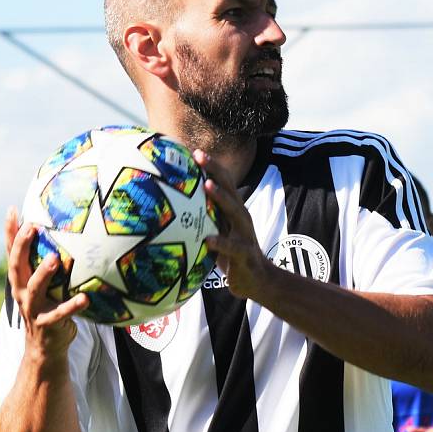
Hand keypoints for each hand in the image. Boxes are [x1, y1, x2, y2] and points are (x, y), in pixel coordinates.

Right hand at [5, 207, 87, 359]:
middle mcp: (22, 292)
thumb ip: (48, 264)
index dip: (10, 231)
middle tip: (33, 227)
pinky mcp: (47, 324)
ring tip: (56, 259)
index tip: (13, 209)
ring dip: (43, 273)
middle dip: (22, 245)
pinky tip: (85, 298)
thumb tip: (63, 234)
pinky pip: (60, 314)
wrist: (45, 349)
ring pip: (33, 289)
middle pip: (16, 266)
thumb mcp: (44, 285)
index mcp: (20, 280)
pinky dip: (72, 306)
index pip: (11, 252)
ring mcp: (33, 309)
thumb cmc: (49, 307)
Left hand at [193, 151, 274, 300]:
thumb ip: (205, 218)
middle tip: (198, 155)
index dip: (210, 166)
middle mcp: (241, 218)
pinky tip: (207, 240)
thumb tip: (174, 208)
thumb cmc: (232, 254)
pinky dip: (221, 242)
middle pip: (229, 188)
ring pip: (234, 212)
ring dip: (221, 198)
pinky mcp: (245, 254)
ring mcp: (245, 235)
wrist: (258, 280)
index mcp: (233, 211)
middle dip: (215, 171)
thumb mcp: (219, 232)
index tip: (192, 151)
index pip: (223, 182)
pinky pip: (232, 247)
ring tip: (206, 186)